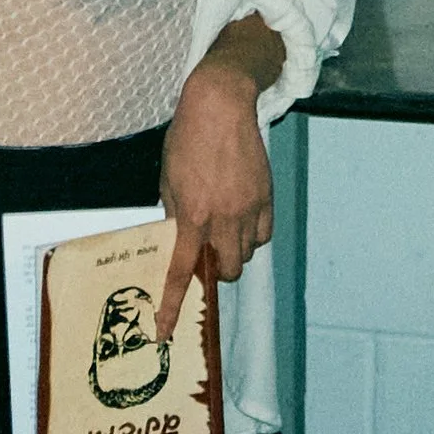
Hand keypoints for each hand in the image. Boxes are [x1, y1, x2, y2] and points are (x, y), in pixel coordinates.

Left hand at [156, 15, 285, 340]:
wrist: (221, 104)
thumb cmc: (187, 137)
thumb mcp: (167, 177)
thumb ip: (173, 213)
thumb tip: (177, 240)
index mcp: (193, 215)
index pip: (183, 271)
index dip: (173, 305)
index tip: (166, 329)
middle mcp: (224, 218)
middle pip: (226, 270)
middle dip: (214, 269)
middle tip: (204, 250)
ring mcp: (250, 208)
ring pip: (247, 254)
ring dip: (232, 250)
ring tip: (221, 226)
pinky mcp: (267, 196)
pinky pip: (264, 234)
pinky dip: (252, 235)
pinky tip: (241, 218)